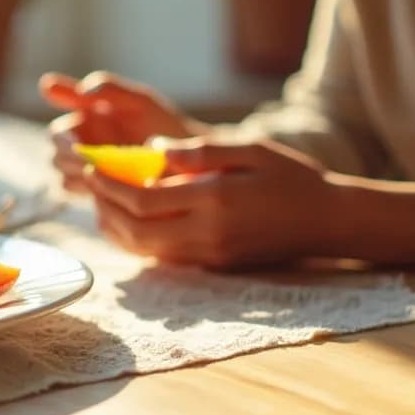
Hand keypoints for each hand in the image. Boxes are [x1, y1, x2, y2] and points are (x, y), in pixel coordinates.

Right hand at [40, 71, 201, 192]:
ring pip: (66, 180)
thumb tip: (72, 87)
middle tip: (91, 166)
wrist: (193, 159)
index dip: (64, 141)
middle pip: (57, 158)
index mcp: (85, 121)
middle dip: (71, 163)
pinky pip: (86, 197)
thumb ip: (108, 88)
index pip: (58, 133)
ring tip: (105, 178)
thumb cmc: (166, 125)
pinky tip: (113, 191)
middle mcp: (83, 147)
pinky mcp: (102, 194)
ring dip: (81, 180)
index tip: (78, 147)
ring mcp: (92, 173)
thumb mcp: (141, 102)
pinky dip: (94, 194)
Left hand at [85, 139, 335, 266]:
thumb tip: (152, 152)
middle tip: (88, 180)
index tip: (91, 164)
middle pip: (136, 229)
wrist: (327, 222)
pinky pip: (162, 257)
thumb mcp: (251, 149)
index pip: (144, 198)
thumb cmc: (291, 177)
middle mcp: (207, 234)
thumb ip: (201, 151)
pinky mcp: (212, 265)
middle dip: (105, 206)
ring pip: (144, 249)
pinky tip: (127, 220)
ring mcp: (209, 255)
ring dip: (115, 227)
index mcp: (215, 199)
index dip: (110, 184)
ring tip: (100, 200)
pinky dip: (136, 241)